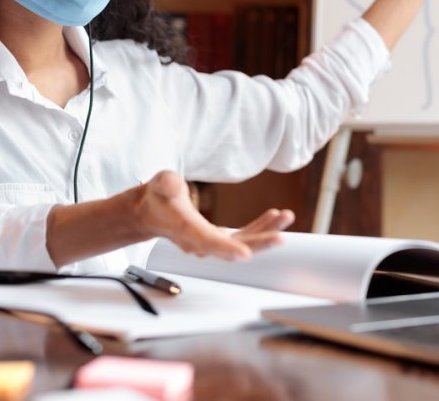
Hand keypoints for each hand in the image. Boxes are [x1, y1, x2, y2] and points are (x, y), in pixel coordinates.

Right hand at [136, 171, 294, 260]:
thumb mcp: (160, 184)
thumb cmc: (158, 198)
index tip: (245, 255)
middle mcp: (200, 242)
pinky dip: (260, 228)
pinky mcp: (219, 239)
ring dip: (266, 233)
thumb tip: (174, 185)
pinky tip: (275, 217)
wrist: (152, 213)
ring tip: (286, 217)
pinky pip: (243, 237)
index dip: (226, 249)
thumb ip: (167, 184)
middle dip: (259, 243)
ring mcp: (211, 243)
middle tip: (281, 237)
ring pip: (243, 243)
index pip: (207, 241)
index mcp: (186, 229)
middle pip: (233, 248)